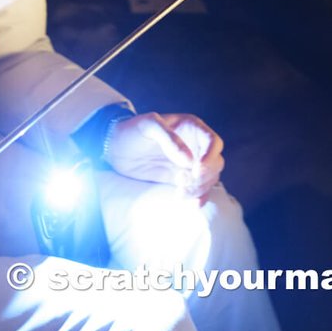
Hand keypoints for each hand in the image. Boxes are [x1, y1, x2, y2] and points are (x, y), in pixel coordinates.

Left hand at [105, 112, 224, 202]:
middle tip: (182, 181)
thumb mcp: (148, 126)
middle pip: (215, 164)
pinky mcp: (180, 179)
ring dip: (199, 188)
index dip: (209, 157)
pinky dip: (198, 198)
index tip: (196, 170)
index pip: (213, 143)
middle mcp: (195, 145)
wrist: (116, 147)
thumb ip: (169, 138)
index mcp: (192, 128)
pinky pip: (198, 190)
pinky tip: (192, 205)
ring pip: (209, 179)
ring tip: (179, 191)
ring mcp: (189, 164)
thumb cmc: (132, 130)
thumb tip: (190, 160)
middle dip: (203, 176)